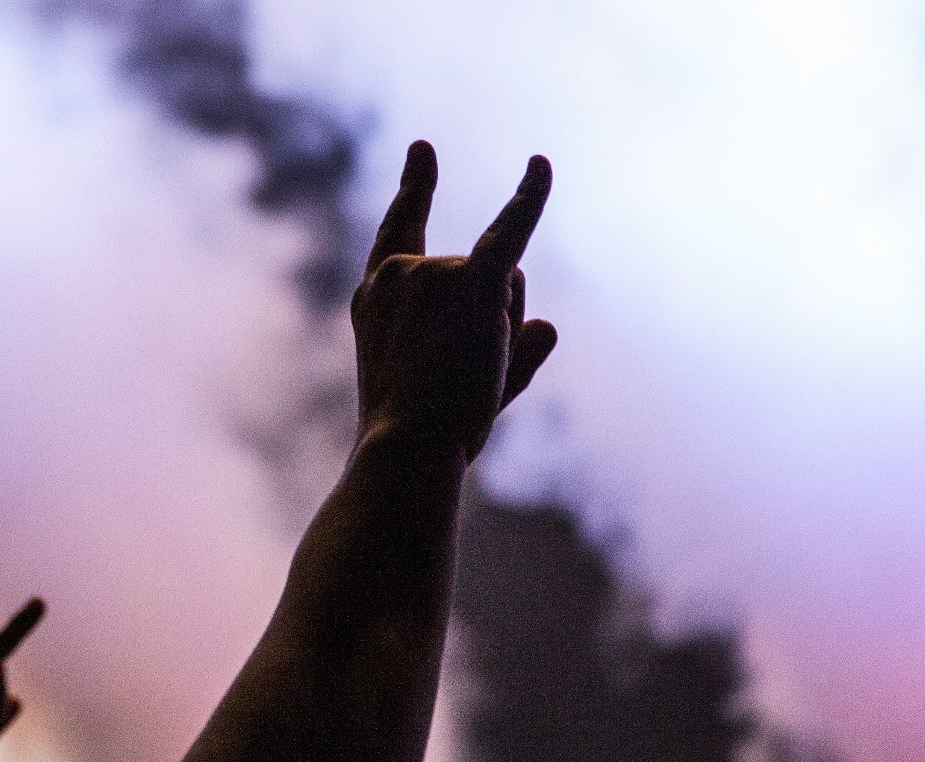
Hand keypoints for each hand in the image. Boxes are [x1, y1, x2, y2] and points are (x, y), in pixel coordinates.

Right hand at [351, 141, 557, 463]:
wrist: (406, 449)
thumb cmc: (422, 438)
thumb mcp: (452, 392)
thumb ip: (506, 359)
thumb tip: (547, 326)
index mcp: (377, 298)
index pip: (399, 231)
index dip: (414, 188)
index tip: (423, 149)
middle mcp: (400, 274)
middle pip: (477, 272)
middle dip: (491, 319)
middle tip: (461, 382)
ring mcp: (433, 273)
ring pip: (506, 285)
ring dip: (505, 331)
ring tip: (471, 377)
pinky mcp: (470, 283)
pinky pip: (510, 230)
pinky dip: (530, 196)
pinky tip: (540, 164)